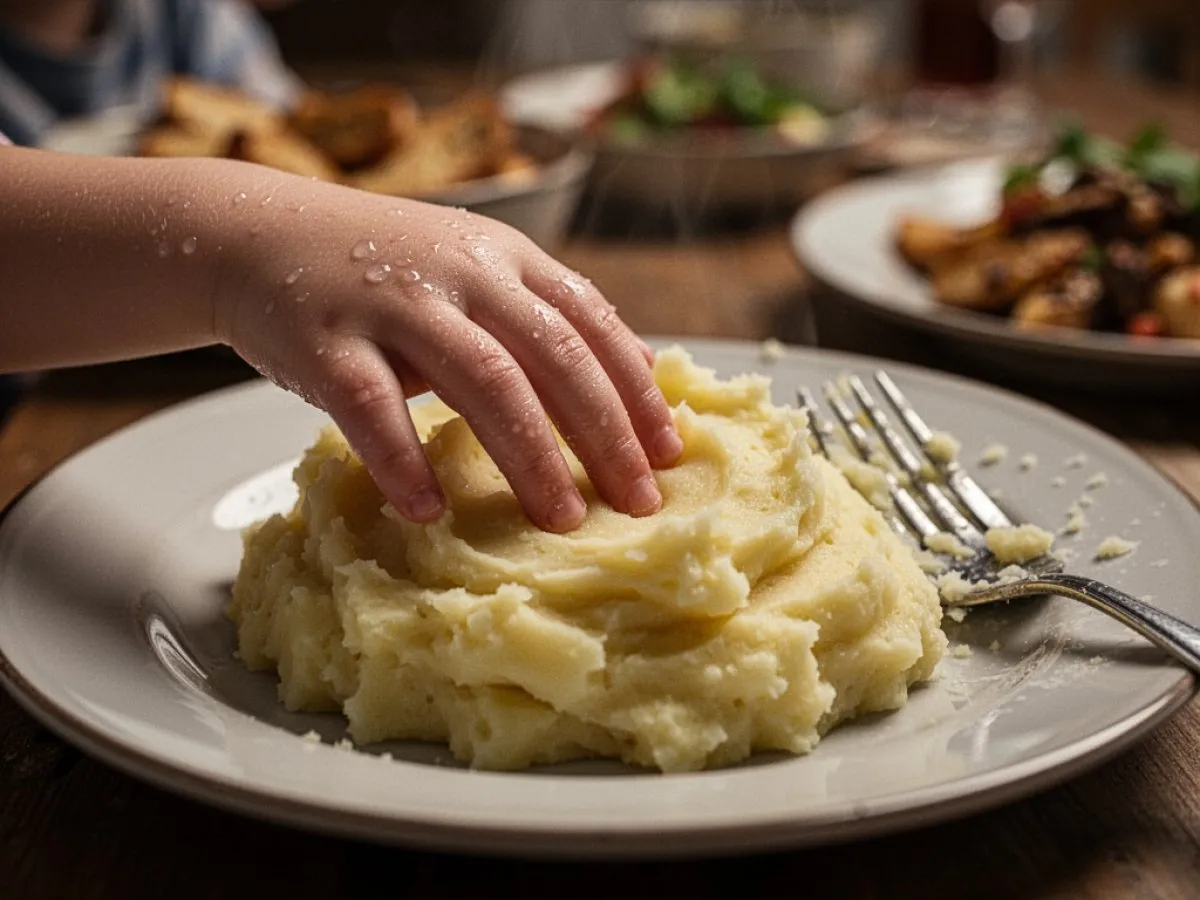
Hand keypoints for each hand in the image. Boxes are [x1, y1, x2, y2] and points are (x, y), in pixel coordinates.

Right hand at [214, 176, 682, 532]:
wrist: (257, 233)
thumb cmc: (379, 268)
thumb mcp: (475, 269)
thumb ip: (545, 314)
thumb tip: (636, 372)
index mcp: (505, 258)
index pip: (592, 323)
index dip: (637, 390)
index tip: (670, 453)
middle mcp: (461, 272)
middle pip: (553, 356)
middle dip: (605, 435)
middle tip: (638, 503)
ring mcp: (393, 303)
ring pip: (482, 380)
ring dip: (529, 456)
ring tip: (561, 521)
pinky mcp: (326, 340)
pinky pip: (371, 407)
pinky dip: (404, 460)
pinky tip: (428, 510)